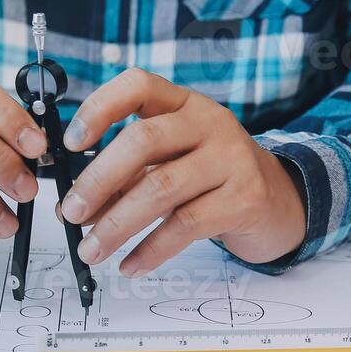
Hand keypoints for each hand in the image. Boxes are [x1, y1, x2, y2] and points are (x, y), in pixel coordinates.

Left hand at [59, 68, 305, 275]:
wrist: (279, 203)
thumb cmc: (214, 181)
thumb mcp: (173, 163)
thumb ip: (127, 177)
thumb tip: (73, 207)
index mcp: (185, 104)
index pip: (138, 86)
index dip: (99, 108)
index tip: (71, 144)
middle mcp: (211, 123)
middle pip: (143, 140)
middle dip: (98, 180)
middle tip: (71, 213)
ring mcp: (232, 159)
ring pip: (161, 188)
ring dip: (117, 224)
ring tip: (93, 249)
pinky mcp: (245, 199)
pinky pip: (186, 226)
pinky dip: (151, 250)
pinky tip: (131, 265)